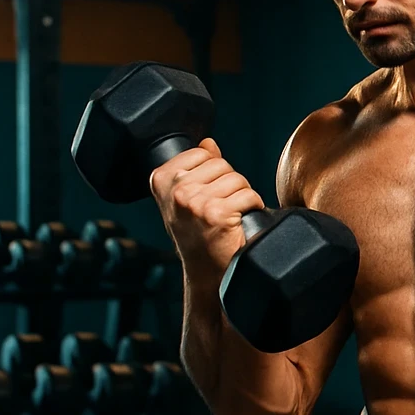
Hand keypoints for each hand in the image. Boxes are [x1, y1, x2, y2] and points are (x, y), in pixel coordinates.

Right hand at [148, 138, 263, 281]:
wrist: (205, 271)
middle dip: (229, 185)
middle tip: (219, 208)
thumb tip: (208, 143)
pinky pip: (250, 195)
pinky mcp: (217, 213)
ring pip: (238, 179)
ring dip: (242, 197)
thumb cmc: (196, 234)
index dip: (213, 173)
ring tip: (228, 215)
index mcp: (161, 179)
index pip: (203, 153)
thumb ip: (195, 167)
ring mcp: (195, 202)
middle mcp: (175, 190)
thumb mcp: (185, 197)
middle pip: (222, 165)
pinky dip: (253, 206)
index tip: (206, 194)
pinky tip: (238, 222)